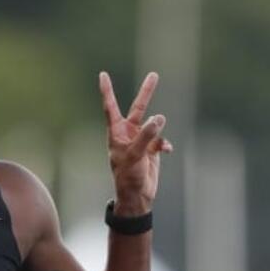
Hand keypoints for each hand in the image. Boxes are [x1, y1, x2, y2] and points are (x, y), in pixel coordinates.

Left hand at [99, 71, 172, 214]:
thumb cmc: (128, 176)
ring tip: (160, 132)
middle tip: (154, 75)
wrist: (137, 196)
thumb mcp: (135, 154)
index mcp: (117, 132)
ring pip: (154, 125)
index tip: (103, 74)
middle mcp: (128, 133)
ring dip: (158, 127)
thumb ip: (147, 135)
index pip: (111, 107)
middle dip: (147, 92)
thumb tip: (159, 118)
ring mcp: (141, 141)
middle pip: (138, 108)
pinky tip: (167, 150)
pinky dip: (165, 144)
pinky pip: (161, 140)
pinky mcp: (152, 149)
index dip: (107, 91)